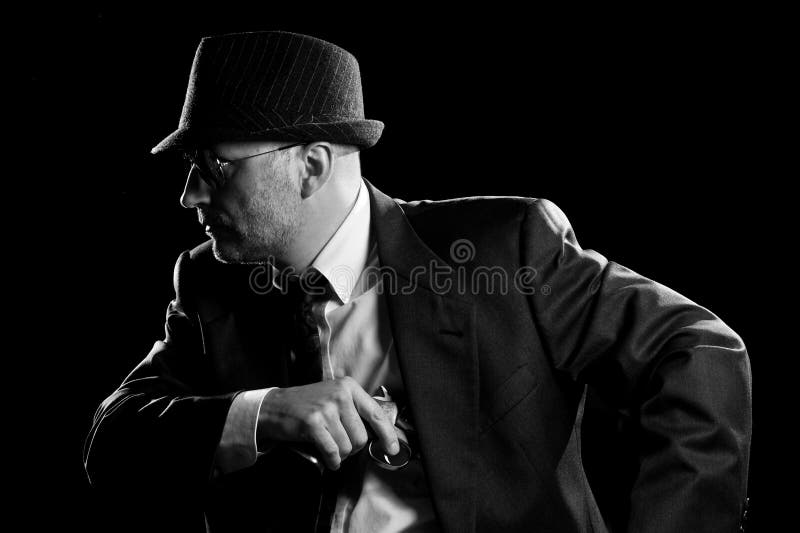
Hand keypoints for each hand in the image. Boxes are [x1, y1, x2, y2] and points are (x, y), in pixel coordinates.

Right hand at [256, 377, 400, 469]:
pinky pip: (332, 452)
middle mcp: (340, 395)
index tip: (392, 449)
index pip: (376, 413)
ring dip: (340, 455)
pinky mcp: (313, 423)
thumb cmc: (307, 406)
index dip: (387, 434)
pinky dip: (332, 461)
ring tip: (329, 446)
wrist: (274, 407)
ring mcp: (326, 408)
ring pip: (347, 447)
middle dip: (352, 448)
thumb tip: (379, 434)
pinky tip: (328, 459)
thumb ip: (355, 410)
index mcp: (349, 387)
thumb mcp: (334, 397)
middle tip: (339, 444)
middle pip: (361, 437)